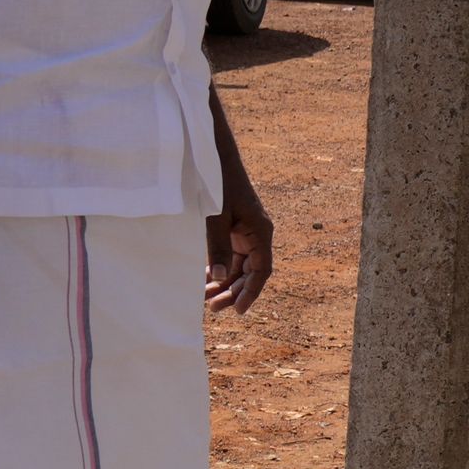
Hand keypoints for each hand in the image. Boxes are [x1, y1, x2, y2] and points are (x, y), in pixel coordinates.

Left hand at [205, 183, 274, 315]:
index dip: (251, 292)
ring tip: (206, 299)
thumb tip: (218, 278)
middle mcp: (257, 235)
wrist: (215, 158)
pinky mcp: (235, 229)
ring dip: (225, 283)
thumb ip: (218, 248)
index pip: (261, 270)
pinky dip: (220, 269)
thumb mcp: (216, 218)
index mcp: (261, 232)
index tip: (238, 310)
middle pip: (250, 272)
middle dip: (233, 291)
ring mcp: (246, 232)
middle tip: (213, 308)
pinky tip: (206, 280)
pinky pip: (231, 256)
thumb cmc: (218, 185)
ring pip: (240, 267)